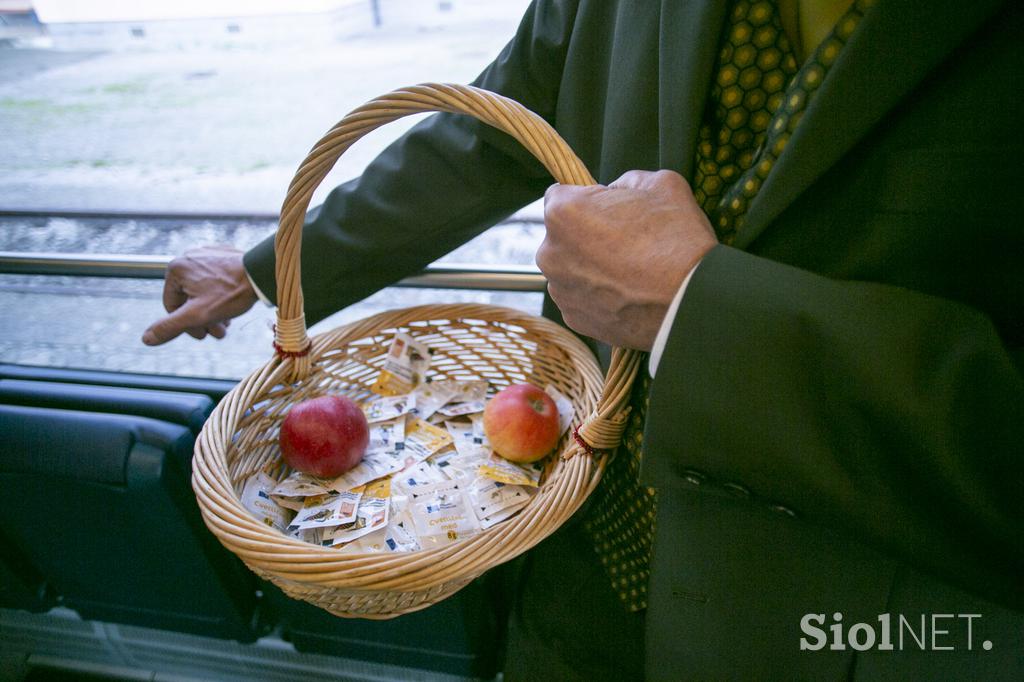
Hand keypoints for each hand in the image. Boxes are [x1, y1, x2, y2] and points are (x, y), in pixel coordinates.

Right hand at [142, 245, 257, 345]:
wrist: (263, 273)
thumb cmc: (232, 293)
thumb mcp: (197, 315)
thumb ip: (170, 327)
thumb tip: (146, 339)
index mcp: (176, 268)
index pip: (172, 305)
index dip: (186, 325)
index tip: (203, 335)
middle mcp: (189, 256)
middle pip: (189, 298)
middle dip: (203, 319)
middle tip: (218, 333)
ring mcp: (207, 254)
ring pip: (203, 290)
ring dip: (213, 311)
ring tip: (227, 323)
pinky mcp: (224, 254)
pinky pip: (216, 279)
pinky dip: (221, 295)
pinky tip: (232, 306)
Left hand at [538, 170, 716, 349]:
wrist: (692, 301)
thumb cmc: (677, 238)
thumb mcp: (660, 184)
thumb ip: (627, 181)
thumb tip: (617, 190)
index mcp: (563, 213)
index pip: (559, 194)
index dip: (587, 197)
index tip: (609, 207)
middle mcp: (550, 253)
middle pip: (563, 235)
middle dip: (586, 234)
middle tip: (625, 240)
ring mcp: (560, 290)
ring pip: (571, 268)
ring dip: (591, 266)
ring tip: (629, 270)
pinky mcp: (574, 319)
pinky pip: (581, 298)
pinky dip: (598, 294)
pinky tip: (627, 293)